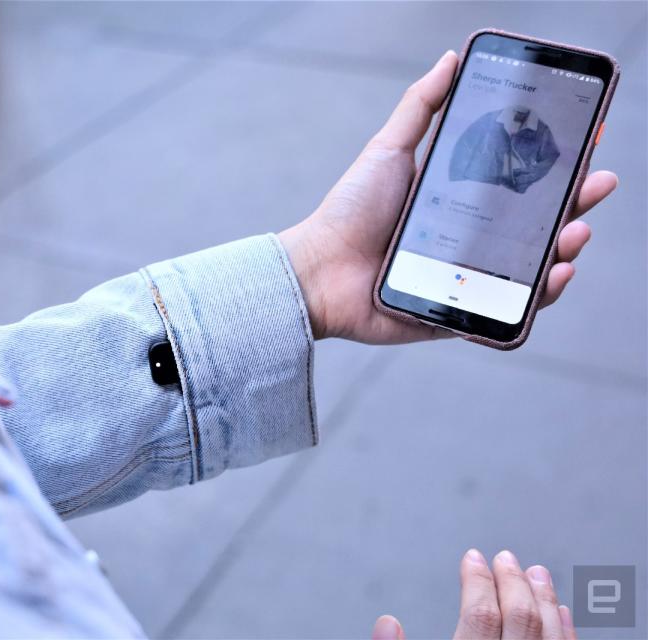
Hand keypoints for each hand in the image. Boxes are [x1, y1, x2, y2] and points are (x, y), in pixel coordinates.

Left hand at [278, 50, 618, 342]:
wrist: (319, 270)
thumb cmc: (351, 210)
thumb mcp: (389, 150)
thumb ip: (421, 108)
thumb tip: (451, 58)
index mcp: (461, 200)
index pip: (521, 178)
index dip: (557, 161)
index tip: (587, 137)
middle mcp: (470, 238)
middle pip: (537, 220)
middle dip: (576, 201)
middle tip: (598, 182)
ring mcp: (468, 275)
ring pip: (532, 264)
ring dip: (564, 245)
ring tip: (575, 231)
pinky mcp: (461, 310)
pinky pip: (510, 307)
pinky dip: (539, 294)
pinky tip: (554, 272)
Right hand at [371, 549, 576, 639]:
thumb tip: (387, 621)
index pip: (480, 616)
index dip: (477, 581)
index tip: (473, 557)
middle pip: (521, 619)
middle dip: (513, 581)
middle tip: (505, 558)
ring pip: (551, 634)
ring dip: (545, 599)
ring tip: (538, 573)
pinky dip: (566, 629)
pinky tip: (561, 612)